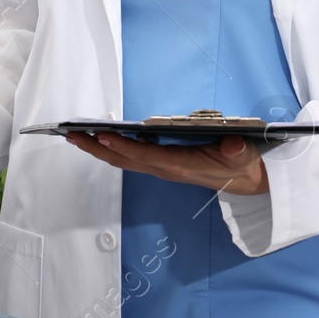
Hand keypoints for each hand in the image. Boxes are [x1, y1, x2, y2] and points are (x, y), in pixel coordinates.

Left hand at [64, 133, 268, 195]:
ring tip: (76, 135)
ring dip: (98, 149)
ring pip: (123, 159)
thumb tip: (233, 145)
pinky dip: (112, 147)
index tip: (101, 136)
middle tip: (71, 134)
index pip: (146, 155)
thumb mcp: (244, 156)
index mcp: (181, 165)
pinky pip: (130, 157)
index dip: (123, 147)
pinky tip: (100, 138)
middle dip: (96, 148)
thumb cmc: (242, 165)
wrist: (247, 182)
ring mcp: (161, 168)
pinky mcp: (161, 164)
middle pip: (124, 160)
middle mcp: (165, 168)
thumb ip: (238, 151)